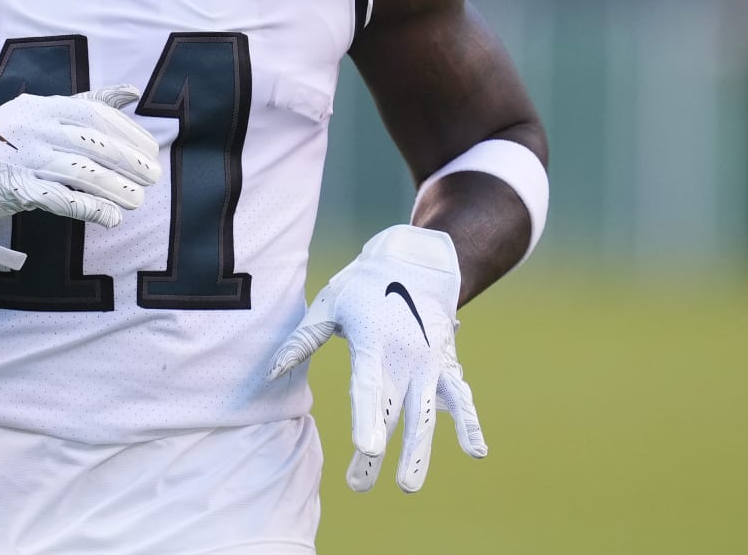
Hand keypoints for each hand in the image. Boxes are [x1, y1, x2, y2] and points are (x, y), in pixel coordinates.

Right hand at [0, 85, 161, 269]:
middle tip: (154, 175)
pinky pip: (62, 199)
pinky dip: (91, 208)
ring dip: (116, 188)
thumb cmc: (7, 139)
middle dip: (129, 161)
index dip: (128, 132)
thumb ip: (87, 102)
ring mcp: (26, 159)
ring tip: (138, 201)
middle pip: (93, 145)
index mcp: (43, 106)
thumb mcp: (42, 111)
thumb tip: (132, 92)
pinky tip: (111, 217)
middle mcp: (36, 129)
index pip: (96, 115)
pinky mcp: (18, 190)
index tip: (151, 147)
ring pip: (82, 173)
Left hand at [268, 225, 486, 492]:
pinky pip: (459, 397)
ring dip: (417, 451)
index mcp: (372, 341)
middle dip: (379, 452)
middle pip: (391, 411)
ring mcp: (428, 362)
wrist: (415, 262)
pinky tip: (476, 452)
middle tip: (360, 486)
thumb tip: (271, 372)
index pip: (368, 386)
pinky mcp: (445, 364)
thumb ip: (303, 340)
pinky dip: (469, 423)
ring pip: (424, 413)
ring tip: (407, 485)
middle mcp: (404, 356)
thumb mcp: (329, 304)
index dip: (366, 417)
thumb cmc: (362, 286)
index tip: (367, 449)